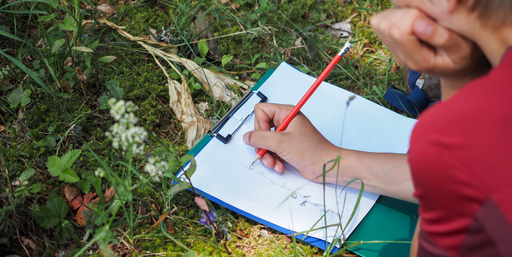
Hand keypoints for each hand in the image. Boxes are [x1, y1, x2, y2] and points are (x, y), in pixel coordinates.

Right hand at [243, 103, 339, 182]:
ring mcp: (286, 135)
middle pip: (260, 129)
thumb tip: (247, 137)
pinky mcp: (287, 147)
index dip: (259, 125)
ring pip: (265, 142)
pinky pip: (271, 151)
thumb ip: (260, 138)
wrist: (326, 166)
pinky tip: (279, 166)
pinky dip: (273, 160)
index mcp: (286, 113)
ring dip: (267, 155)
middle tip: (268, 153)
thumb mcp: (281, 143)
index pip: (261, 111)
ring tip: (274, 163)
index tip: (267, 136)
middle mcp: (285, 122)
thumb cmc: (312, 151)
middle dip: (262, 144)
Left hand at [370, 8, 489, 84]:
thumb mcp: (461, 50)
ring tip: (422, 18)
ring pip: (381, 20)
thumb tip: (418, 25)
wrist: (456, 67)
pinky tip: (414, 19)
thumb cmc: (463, 56)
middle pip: (387, 23)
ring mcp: (392, 47)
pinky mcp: (389, 39)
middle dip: (407, 13)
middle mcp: (399, 55)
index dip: (415, 16)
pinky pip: (382, 19)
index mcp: (416, 60)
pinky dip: (396, 13)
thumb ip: (442, 38)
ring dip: (401, 13)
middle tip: (428, 18)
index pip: (399, 31)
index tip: (433, 18)